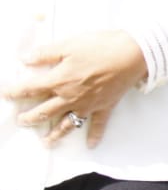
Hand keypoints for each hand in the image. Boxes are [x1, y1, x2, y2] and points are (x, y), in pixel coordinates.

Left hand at [6, 30, 146, 147]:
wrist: (133, 54)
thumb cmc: (101, 46)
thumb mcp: (70, 44)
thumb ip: (46, 53)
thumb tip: (25, 59)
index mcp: (58, 81)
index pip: (30, 89)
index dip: (14, 92)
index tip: (5, 94)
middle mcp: (69, 97)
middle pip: (44, 112)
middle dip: (29, 118)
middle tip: (21, 120)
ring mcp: (87, 105)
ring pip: (66, 124)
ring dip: (54, 135)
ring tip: (45, 142)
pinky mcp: (104, 106)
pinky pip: (98, 125)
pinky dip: (94, 135)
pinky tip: (91, 145)